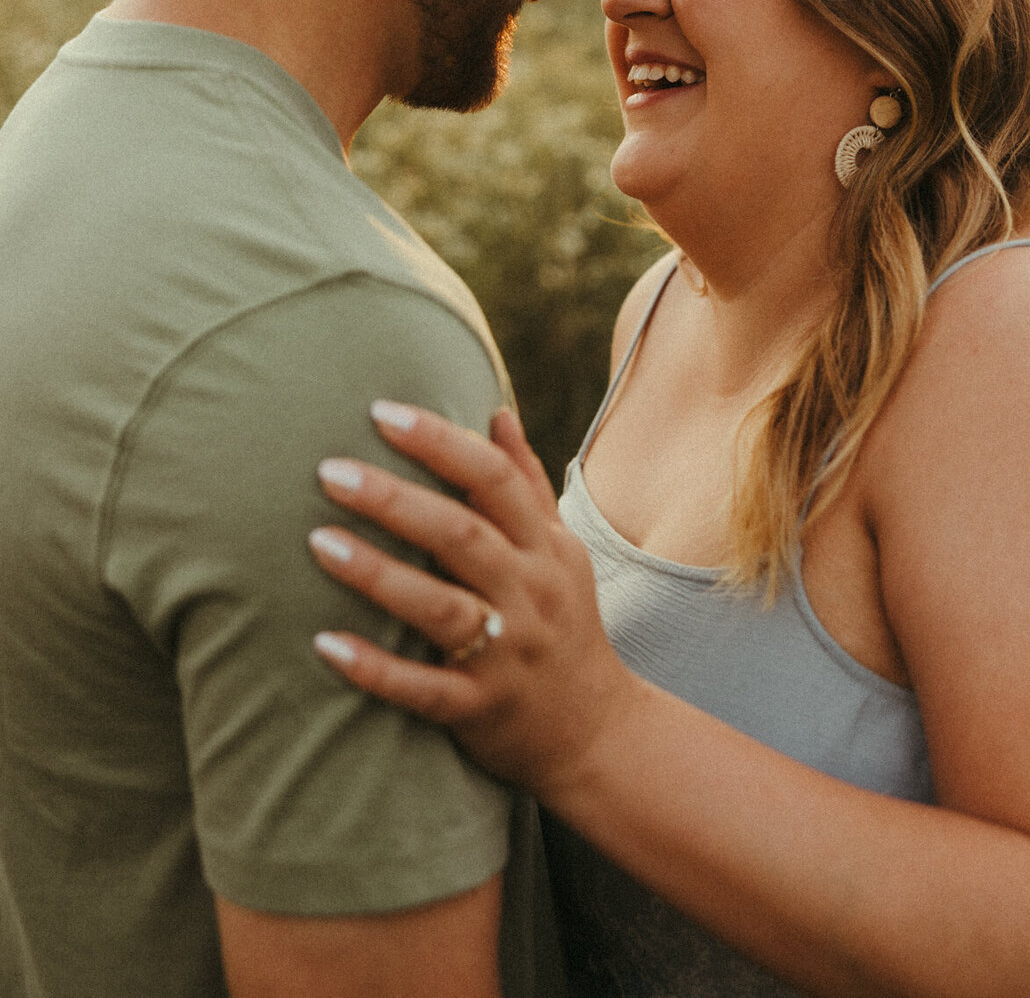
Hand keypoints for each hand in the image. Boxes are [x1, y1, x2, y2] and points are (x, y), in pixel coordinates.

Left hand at [308, 405, 639, 803]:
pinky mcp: (480, 708)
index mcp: (544, 547)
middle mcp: (529, 593)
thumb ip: (526, 482)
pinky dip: (375, 669)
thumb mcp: (561, 549)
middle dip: (394, 499)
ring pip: (439, 608)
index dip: (440, 441)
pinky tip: (324, 644)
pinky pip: (424, 688)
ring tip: (318, 542)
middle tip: (329, 470)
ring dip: (377, 574)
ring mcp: (506, 653)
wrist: (597, 732)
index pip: (494, 479)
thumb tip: (497, 411)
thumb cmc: (564, 623)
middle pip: (461, 535)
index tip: (381, 412)